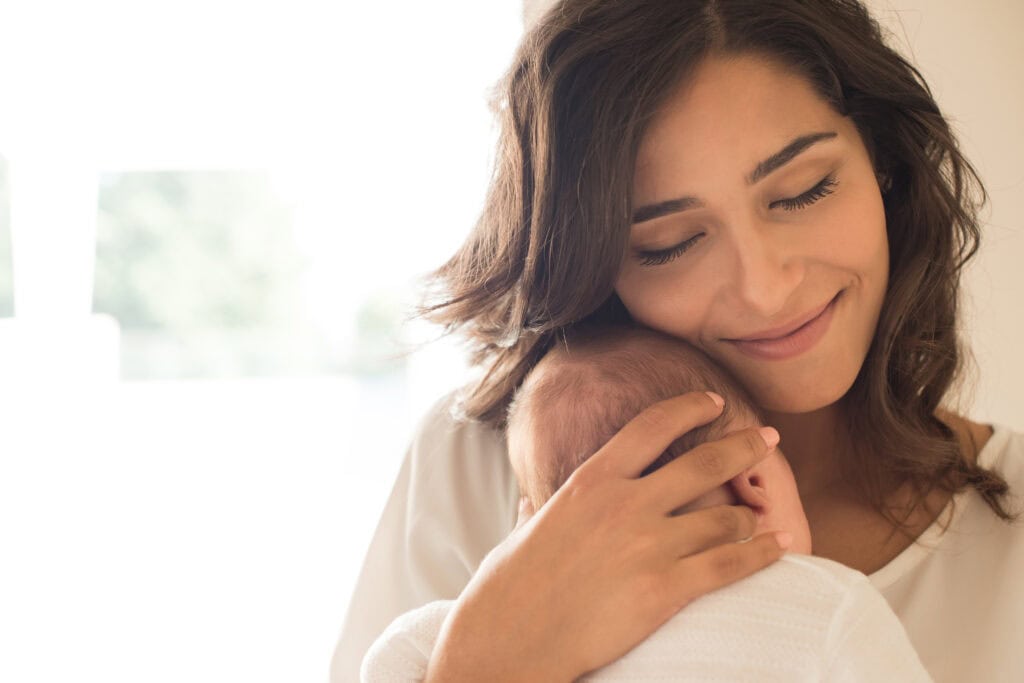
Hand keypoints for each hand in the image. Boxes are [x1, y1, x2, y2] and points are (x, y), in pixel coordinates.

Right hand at [424, 392, 788, 682]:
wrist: (510, 639)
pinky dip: (761, 554)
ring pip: (723, 518)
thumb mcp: (523, 530)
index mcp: (591, 480)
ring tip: (761, 518)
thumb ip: (539, 509)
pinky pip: (730, 565)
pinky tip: (779, 546)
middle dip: (743, 447)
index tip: (715, 402)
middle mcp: (625, 504)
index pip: (652, 426)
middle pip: (703, 463)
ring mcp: (648, 546)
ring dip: (747, 517)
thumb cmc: (508, 587)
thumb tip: (529, 503)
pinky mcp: (665, 590)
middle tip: (767, 439)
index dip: (690, 408)